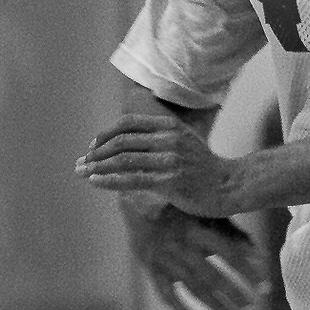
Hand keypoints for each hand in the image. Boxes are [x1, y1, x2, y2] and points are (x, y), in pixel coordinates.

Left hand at [74, 112, 238, 217]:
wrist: (230, 185)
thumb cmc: (203, 167)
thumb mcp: (183, 141)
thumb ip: (158, 137)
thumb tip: (125, 144)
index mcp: (169, 125)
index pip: (128, 124)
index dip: (105, 134)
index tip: (91, 147)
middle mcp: (168, 138)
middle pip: (121, 142)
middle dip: (95, 153)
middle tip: (79, 164)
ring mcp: (169, 160)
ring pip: (123, 160)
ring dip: (97, 167)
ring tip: (82, 173)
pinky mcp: (170, 181)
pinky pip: (132, 179)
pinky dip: (110, 180)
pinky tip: (95, 182)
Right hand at [120, 202, 266, 309]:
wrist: (137, 202)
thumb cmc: (185, 207)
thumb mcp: (208, 213)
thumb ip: (232, 232)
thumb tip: (258, 254)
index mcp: (197, 228)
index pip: (229, 253)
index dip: (248, 271)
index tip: (265, 286)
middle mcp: (181, 246)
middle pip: (212, 276)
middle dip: (233, 294)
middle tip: (251, 307)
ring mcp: (165, 261)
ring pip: (193, 289)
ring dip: (216, 306)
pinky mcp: (153, 270)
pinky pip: (167, 295)